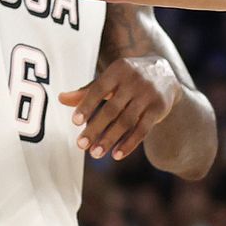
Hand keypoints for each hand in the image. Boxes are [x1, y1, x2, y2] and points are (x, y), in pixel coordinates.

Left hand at [58, 54, 180, 160]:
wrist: (164, 74)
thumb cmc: (127, 78)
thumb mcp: (109, 79)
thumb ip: (87, 91)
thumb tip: (61, 99)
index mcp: (118, 70)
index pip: (98, 89)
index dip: (87, 105)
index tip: (75, 122)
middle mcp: (134, 81)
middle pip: (112, 109)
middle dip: (95, 128)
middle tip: (80, 145)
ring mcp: (148, 95)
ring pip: (127, 122)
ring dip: (110, 139)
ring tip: (95, 153)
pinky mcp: (159, 109)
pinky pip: (143, 130)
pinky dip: (129, 144)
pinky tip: (116, 155)